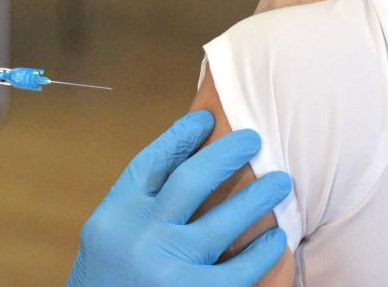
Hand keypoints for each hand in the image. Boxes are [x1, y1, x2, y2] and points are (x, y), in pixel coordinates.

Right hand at [67, 112, 290, 286]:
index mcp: (115, 213)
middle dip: (227, 153)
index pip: (153, 162)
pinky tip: (276, 240)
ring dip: (259, 197)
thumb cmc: (107, 281)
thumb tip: (185, 166)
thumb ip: (138, 207)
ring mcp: (165, 266)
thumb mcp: (107, 236)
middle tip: (253, 139)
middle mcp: (139, 234)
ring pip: (225, 220)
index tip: (206, 118)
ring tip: (280, 182)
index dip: (181, 136)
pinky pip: (239, 270)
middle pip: (192, 179)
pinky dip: (262, 253)